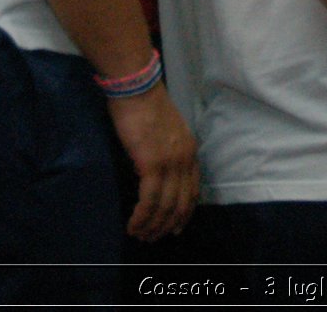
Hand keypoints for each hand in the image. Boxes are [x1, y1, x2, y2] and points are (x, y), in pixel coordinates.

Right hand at [106, 85, 198, 240]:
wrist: (137, 87)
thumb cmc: (145, 104)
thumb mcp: (164, 131)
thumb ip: (165, 151)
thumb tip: (151, 172)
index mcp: (189, 150)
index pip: (193, 190)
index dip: (185, 212)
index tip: (176, 227)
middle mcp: (185, 159)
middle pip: (181, 203)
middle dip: (167, 225)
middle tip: (152, 238)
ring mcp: (171, 163)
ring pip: (165, 206)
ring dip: (152, 225)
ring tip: (140, 235)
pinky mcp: (152, 164)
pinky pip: (149, 200)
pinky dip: (141, 216)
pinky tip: (133, 224)